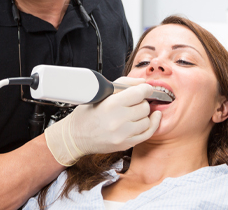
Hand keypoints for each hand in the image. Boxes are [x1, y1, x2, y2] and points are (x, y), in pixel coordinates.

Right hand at [44, 82, 161, 165]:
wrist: (76, 136)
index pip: (139, 93)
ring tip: (134, 112)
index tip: (146, 89)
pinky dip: (151, 124)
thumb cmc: (87, 113)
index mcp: (111, 104)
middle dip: (141, 102)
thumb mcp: (101, 93)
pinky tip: (151, 118)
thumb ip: (124, 84)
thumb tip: (143, 82)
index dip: (146, 89)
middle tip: (134, 102)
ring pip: (147, 120)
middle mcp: (118, 120)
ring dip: (143, 114)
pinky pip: (147, 134)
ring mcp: (123, 134)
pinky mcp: (125, 144)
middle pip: (144, 106)